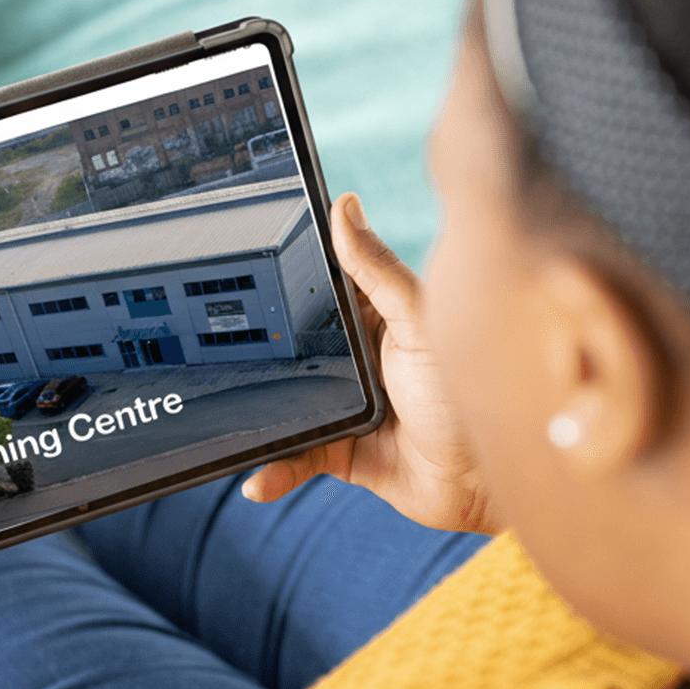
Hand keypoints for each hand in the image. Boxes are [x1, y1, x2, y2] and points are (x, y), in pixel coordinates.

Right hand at [242, 193, 500, 534]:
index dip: (284, 281)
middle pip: (292, 348)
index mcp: (373, 320)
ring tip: (226, 422)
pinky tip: (256, 478)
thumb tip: (345, 205)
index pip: (319, 290)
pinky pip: (295, 457)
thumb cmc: (465, 395)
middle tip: (210, 351)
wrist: (478, 482)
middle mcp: (354, 361)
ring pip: (285, 405)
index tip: (236, 266)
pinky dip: (274, 469)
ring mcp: (342, 406)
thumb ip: (378, 270)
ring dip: (258, 418)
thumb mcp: (418, 322)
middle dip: (257, 352)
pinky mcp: (337, 451)